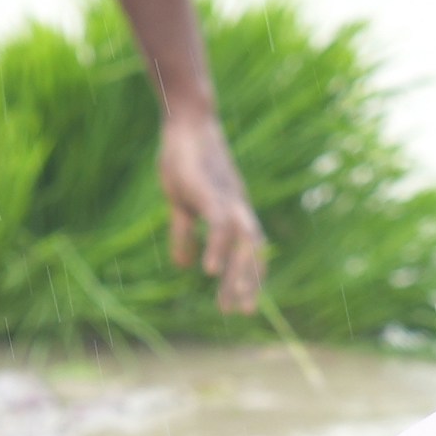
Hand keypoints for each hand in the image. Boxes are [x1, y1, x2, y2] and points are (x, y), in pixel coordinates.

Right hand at [154, 106, 271, 318]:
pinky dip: (218, 249)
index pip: (250, 250)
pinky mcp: (211, 191)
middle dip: (248, 283)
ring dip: (239, 275)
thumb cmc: (185, 158)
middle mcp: (238, 208)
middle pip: (252, 251)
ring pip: (243, 243)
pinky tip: (208, 271)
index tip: (242, 306)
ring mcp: (227, 199)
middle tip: (242, 314)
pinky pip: (220, 225)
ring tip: (230, 304)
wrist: (186, 122)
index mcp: (233, 211)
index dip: (249, 277)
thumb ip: (184, 234)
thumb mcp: (183, 203)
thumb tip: (184, 265)